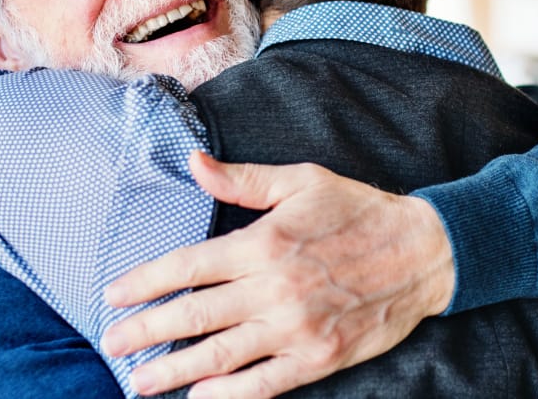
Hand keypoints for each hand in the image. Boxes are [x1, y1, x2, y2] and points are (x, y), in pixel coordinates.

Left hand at [100, 152, 455, 397]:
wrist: (425, 252)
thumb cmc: (361, 212)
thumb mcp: (303, 181)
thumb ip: (244, 178)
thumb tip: (193, 162)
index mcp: (265, 243)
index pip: (187, 266)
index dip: (144, 282)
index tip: (113, 293)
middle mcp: (274, 288)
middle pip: (194, 315)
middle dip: (145, 331)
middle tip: (112, 342)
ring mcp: (296, 328)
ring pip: (220, 355)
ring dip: (174, 370)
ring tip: (140, 381)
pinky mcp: (318, 358)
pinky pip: (263, 383)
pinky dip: (228, 394)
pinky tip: (199, 397)